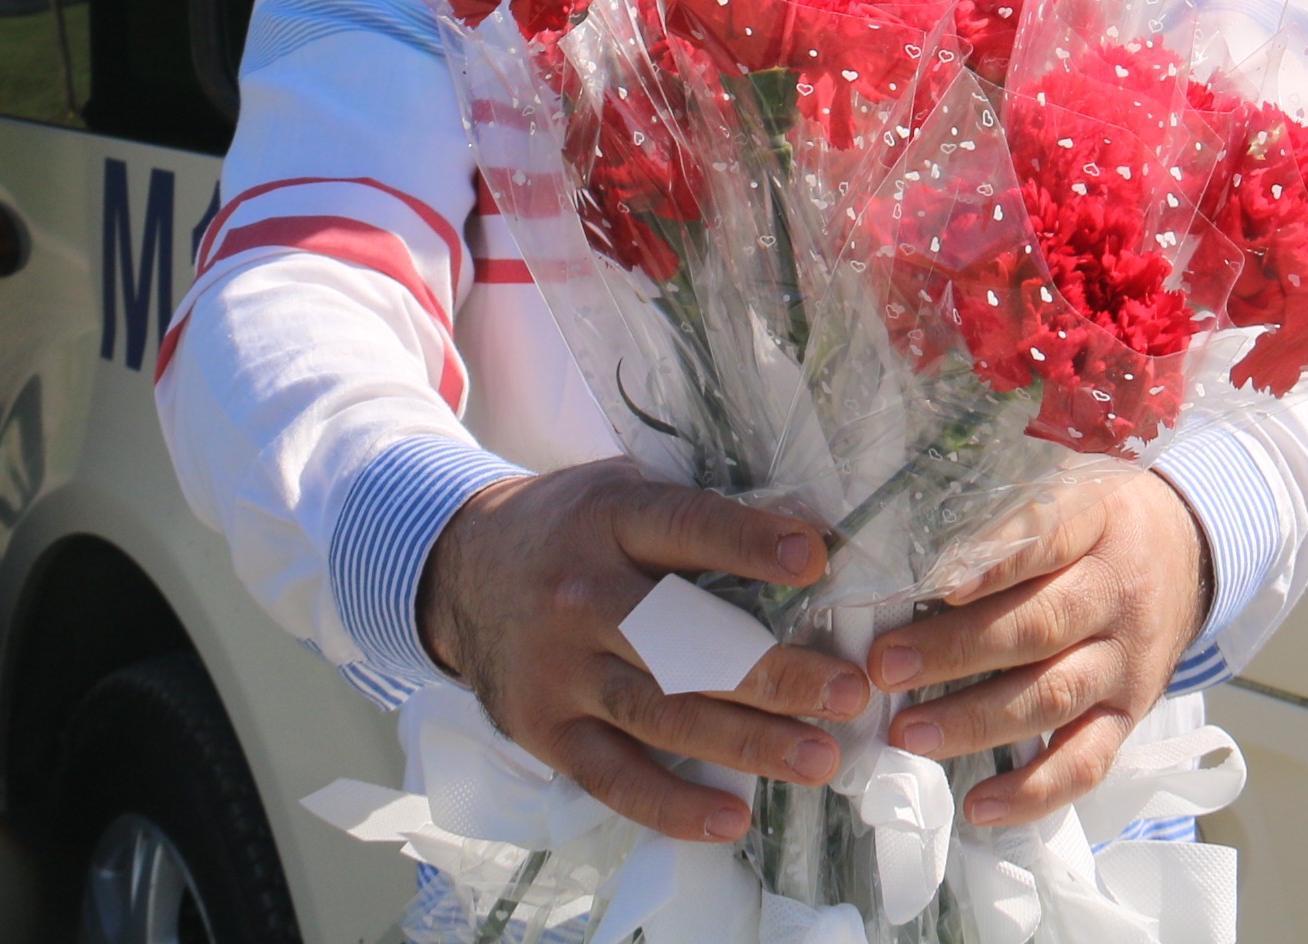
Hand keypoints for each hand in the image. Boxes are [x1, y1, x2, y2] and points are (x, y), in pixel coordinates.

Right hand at [418, 461, 874, 841]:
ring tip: (818, 758)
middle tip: (847, 693)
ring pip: (662, 713)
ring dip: (747, 742)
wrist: (459, 569)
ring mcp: (559, 669)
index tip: (816, 559)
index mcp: (608, 519)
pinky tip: (732, 817)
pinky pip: (614, 777)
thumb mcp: (622, 490)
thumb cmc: (570, 528)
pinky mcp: (545, 729)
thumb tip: (814, 533)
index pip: (684, 527)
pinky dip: (672, 804)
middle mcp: (580, 594)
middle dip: (772, 672)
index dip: (748, 543)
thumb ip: (699, 514)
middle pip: (683, 639)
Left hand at [865, 469, 1209, 829]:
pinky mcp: (1130, 714)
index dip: (994, 563)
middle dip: (955, 651)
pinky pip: (1086, 762)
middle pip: (1037, 627)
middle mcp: (1116, 593)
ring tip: (909, 733)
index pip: (1047, 537)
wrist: (1192, 551)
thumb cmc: (1103, 520)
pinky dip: (1033, 791)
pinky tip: (980, 805)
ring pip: (1052, 696)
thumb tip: (911, 546)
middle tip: (886, 667)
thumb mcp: (1068, 484)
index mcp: (1096, 522)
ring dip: (975, 721)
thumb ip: (1005, 510)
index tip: (938, 584)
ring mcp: (1125, 661)